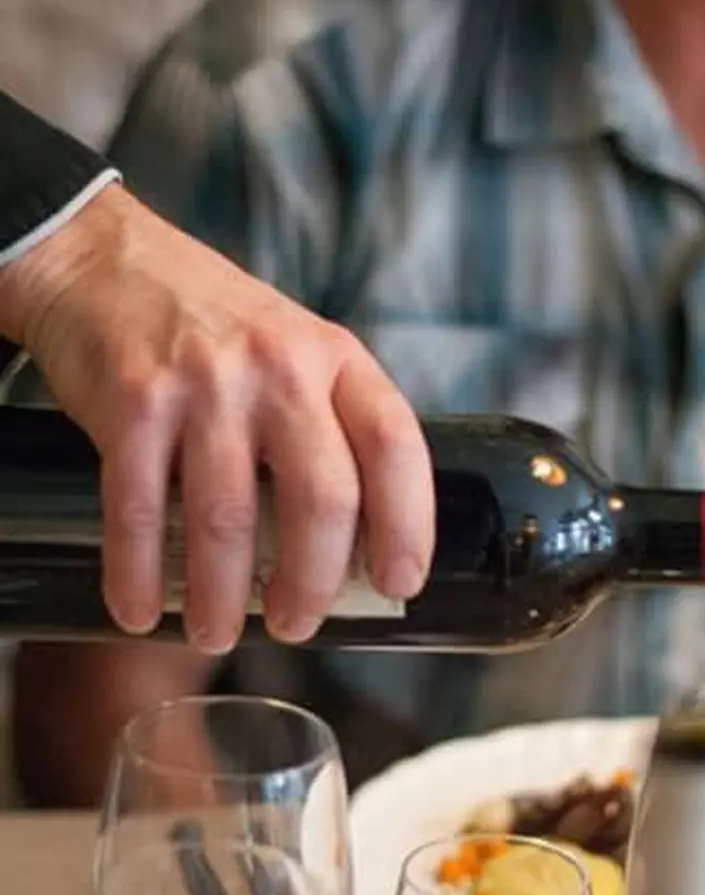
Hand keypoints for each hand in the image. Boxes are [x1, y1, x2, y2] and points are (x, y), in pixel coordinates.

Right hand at [0, 185, 433, 652]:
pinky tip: (140, 610)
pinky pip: (139, 508)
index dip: (409, 525)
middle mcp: (281, 368)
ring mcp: (206, 383)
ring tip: (216, 633)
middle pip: (323, 497)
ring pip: (229, 516)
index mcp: (338, 360)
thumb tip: (352, 556)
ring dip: (221, 595)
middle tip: (297, 625)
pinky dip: (138, 572)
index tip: (400, 582)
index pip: (396, 447)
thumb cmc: (219, 332)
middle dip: (313, 582)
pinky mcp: (132, 400)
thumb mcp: (299, 356)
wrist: (104, 260)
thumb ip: (329, 433)